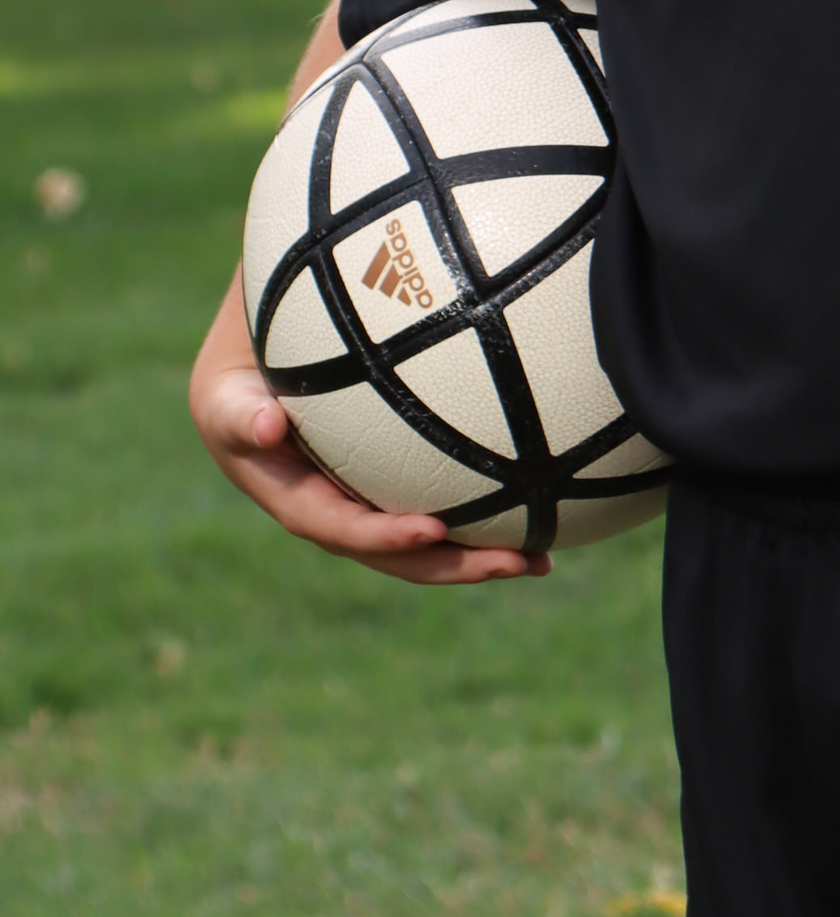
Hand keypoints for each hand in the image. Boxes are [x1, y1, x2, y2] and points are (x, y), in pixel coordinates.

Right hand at [193, 362, 548, 584]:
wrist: (258, 350)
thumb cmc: (240, 364)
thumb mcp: (223, 390)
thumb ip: (237, 412)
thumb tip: (265, 429)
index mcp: (291, 499)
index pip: (341, 528)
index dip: (384, 537)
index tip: (434, 529)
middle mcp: (331, 512)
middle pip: (395, 552)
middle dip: (454, 565)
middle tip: (517, 563)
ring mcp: (361, 499)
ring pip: (423, 539)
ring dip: (478, 554)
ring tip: (540, 561)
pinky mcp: (387, 482)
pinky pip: (436, 502)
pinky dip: (481, 514)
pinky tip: (535, 512)